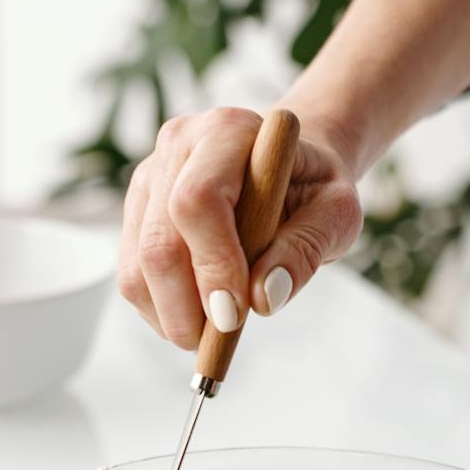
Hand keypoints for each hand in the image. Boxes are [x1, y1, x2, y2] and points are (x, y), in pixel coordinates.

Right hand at [118, 106, 362, 347]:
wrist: (291, 168)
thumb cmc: (315, 189)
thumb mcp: (337, 214)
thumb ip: (306, 250)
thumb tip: (264, 299)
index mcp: (229, 131)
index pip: (197, 202)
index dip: (212, 266)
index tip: (235, 315)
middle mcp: (179, 146)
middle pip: (157, 242)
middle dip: (187, 307)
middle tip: (222, 338)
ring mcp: (150, 178)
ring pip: (136, 266)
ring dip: (170, 317)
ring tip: (213, 333)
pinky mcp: (138, 211)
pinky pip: (132, 275)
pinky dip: (161, 311)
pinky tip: (197, 316)